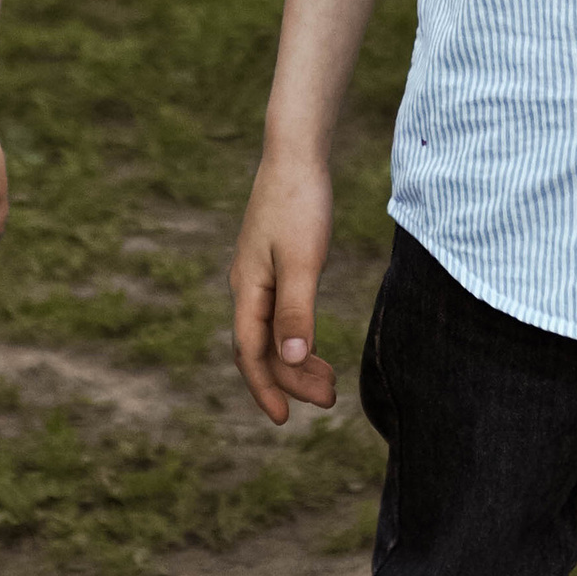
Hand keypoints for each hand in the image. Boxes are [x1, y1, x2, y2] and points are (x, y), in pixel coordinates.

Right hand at [230, 154, 336, 426]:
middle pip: (261, 349)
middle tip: (328, 399)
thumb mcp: (302, 261)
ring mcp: (258, 275)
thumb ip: (296, 312)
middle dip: (291, 379)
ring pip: (271, 333)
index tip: (283, 420)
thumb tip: (293, 360)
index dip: (266, 388)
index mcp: (247, 289)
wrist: (296, 155)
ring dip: (297, 361)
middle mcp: (247, 286)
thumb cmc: (300, 204)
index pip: (251, 353)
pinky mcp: (273, 263)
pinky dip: (297, 337)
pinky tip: (315, 345)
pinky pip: (279, 315)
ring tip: (330, 381)